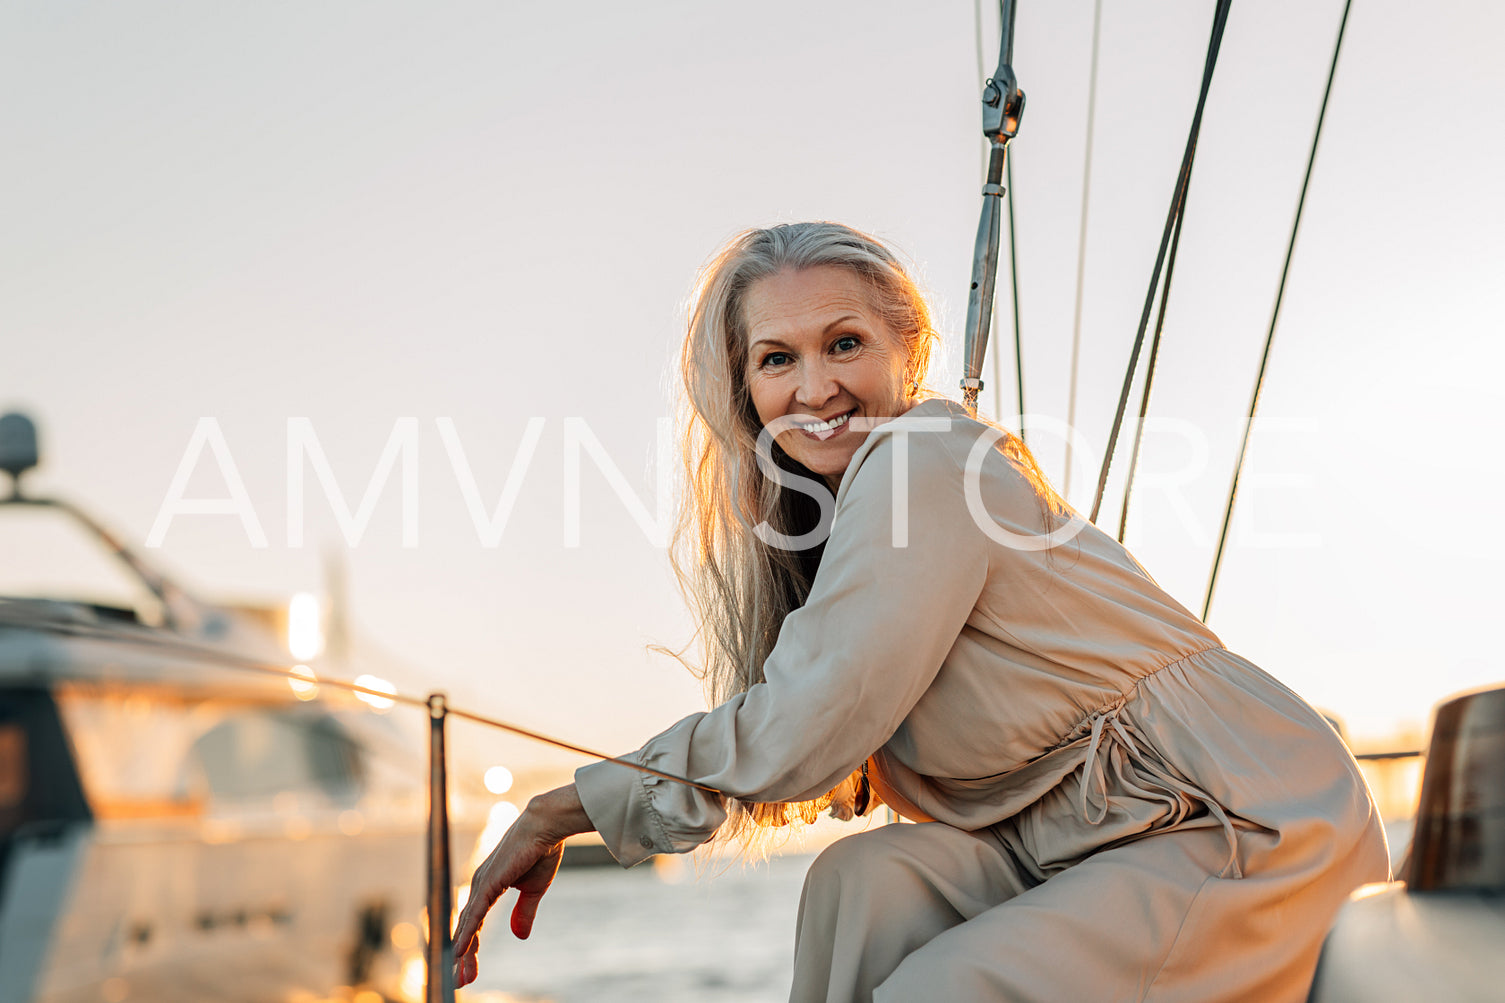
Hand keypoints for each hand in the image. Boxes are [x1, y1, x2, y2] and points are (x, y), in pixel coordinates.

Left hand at [452, 784, 592, 988]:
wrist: (546, 826)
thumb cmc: (541, 851)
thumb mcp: (534, 890)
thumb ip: (524, 913)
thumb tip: (519, 936)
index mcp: (488, 887)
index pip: (474, 923)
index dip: (471, 948)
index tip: (469, 970)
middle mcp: (480, 886)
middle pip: (467, 928)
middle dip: (464, 957)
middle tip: (461, 981)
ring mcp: (482, 884)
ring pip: (468, 925)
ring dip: (464, 952)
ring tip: (461, 976)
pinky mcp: (488, 883)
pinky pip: (474, 914)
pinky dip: (465, 934)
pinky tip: (460, 951)